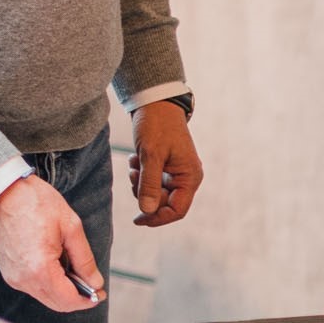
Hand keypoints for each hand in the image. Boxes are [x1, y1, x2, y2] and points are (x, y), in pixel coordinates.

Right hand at [0, 172, 103, 313]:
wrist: (4, 192)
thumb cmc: (35, 203)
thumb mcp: (70, 226)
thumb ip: (84, 259)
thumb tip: (95, 283)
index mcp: (40, 269)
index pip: (68, 300)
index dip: (88, 300)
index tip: (99, 293)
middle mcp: (23, 279)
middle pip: (57, 304)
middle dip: (77, 298)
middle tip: (92, 284)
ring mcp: (13, 277)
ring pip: (46, 297)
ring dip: (63, 290)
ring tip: (72, 268)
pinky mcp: (9, 272)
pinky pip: (34, 288)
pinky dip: (49, 284)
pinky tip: (55, 265)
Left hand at [130, 102, 203, 226]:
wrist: (155, 103)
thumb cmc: (157, 126)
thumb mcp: (150, 155)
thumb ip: (149, 184)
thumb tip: (147, 211)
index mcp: (190, 177)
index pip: (177, 210)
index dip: (158, 218)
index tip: (138, 220)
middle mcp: (186, 177)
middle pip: (165, 204)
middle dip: (145, 194)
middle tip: (133, 175)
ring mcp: (176, 172)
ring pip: (156, 194)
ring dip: (140, 184)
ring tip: (134, 164)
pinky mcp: (165, 167)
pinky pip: (151, 182)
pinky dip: (140, 175)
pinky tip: (135, 159)